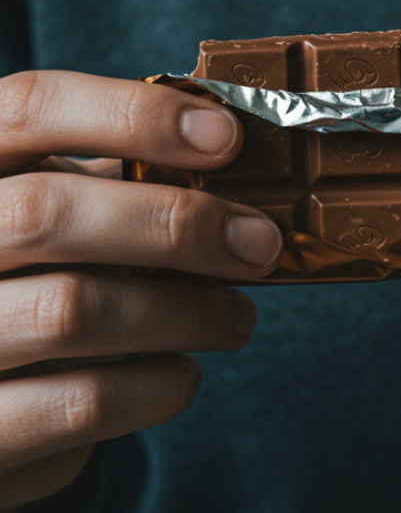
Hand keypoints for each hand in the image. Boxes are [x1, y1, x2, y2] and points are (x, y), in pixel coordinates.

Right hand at [0, 70, 281, 512]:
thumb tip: (225, 163)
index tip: (226, 137)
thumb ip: (110, 183)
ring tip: (237, 316)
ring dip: (185, 312)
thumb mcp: (50, 211)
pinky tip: (183, 372)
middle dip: (176, 224)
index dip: (132, 113)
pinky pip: (77, 403)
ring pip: (71, 311)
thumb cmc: (27, 283)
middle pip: (45, 212)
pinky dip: (155, 387)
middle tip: (260, 243)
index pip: (30, 109)